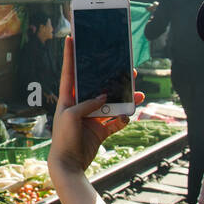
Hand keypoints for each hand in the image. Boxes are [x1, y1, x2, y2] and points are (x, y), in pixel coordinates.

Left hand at [48, 36, 143, 174]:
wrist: (68, 165)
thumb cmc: (64, 139)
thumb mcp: (72, 116)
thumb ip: (88, 104)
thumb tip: (105, 96)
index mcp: (68, 98)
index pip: (69, 72)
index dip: (69, 55)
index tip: (71, 37)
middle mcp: (80, 106)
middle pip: (98, 86)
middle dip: (112, 77)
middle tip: (128, 68)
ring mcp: (91, 118)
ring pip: (111, 103)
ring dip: (125, 98)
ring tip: (139, 94)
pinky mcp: (100, 131)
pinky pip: (116, 121)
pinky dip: (124, 118)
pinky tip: (131, 115)